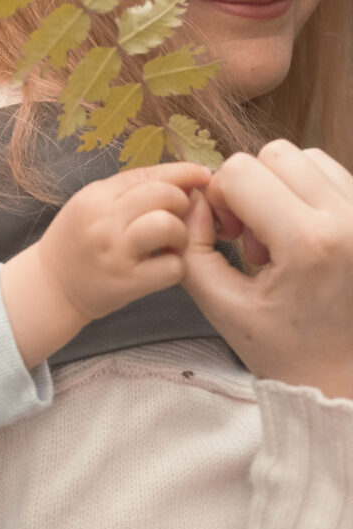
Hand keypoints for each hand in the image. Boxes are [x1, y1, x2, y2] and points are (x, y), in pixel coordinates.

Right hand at [0, 162, 209, 369]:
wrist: (50, 287)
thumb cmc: (76, 242)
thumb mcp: (90, 205)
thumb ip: (128, 190)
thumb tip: (179, 179)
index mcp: (95, 197)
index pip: (147, 174)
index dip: (182, 172)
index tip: (202, 174)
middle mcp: (103, 221)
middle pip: (162, 195)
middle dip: (182, 202)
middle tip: (178, 216)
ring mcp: (114, 253)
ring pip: (167, 226)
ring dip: (180, 233)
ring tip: (172, 242)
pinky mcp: (126, 283)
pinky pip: (172, 267)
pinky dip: (177, 266)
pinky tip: (164, 265)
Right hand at [182, 140, 352, 398]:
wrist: (343, 374)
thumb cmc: (285, 349)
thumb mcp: (221, 303)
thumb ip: (192, 246)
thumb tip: (192, 199)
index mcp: (309, 244)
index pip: (241, 171)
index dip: (219, 196)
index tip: (227, 236)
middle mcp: (347, 221)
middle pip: (275, 154)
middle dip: (250, 187)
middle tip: (253, 238)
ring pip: (306, 157)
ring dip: (281, 186)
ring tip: (281, 236)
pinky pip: (331, 173)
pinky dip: (306, 192)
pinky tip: (302, 232)